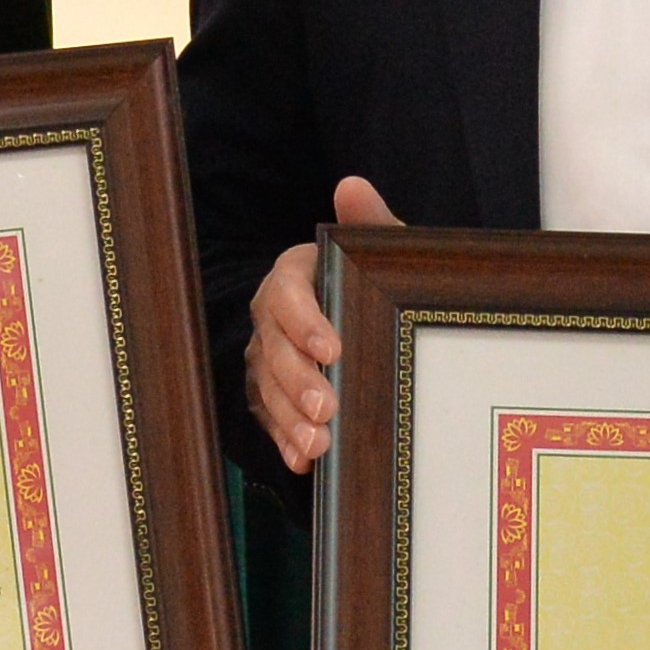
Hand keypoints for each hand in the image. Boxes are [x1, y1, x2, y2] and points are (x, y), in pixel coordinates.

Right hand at [245, 176, 394, 473]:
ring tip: (318, 446)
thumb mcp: (382, 253)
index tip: (332, 348)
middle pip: (274, 349)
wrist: (371, 317)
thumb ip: (370, 224)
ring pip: (268, 388)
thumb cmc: (376, 281)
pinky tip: (304, 463)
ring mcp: (268, 358)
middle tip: (328, 409)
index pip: (286, 294)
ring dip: (290, 419)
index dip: (304, 322)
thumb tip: (352, 185)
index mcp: (293, 276)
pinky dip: (285, 441)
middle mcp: (271, 318)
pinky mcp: (272, 394)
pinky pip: (270, 419)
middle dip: (298, 382)